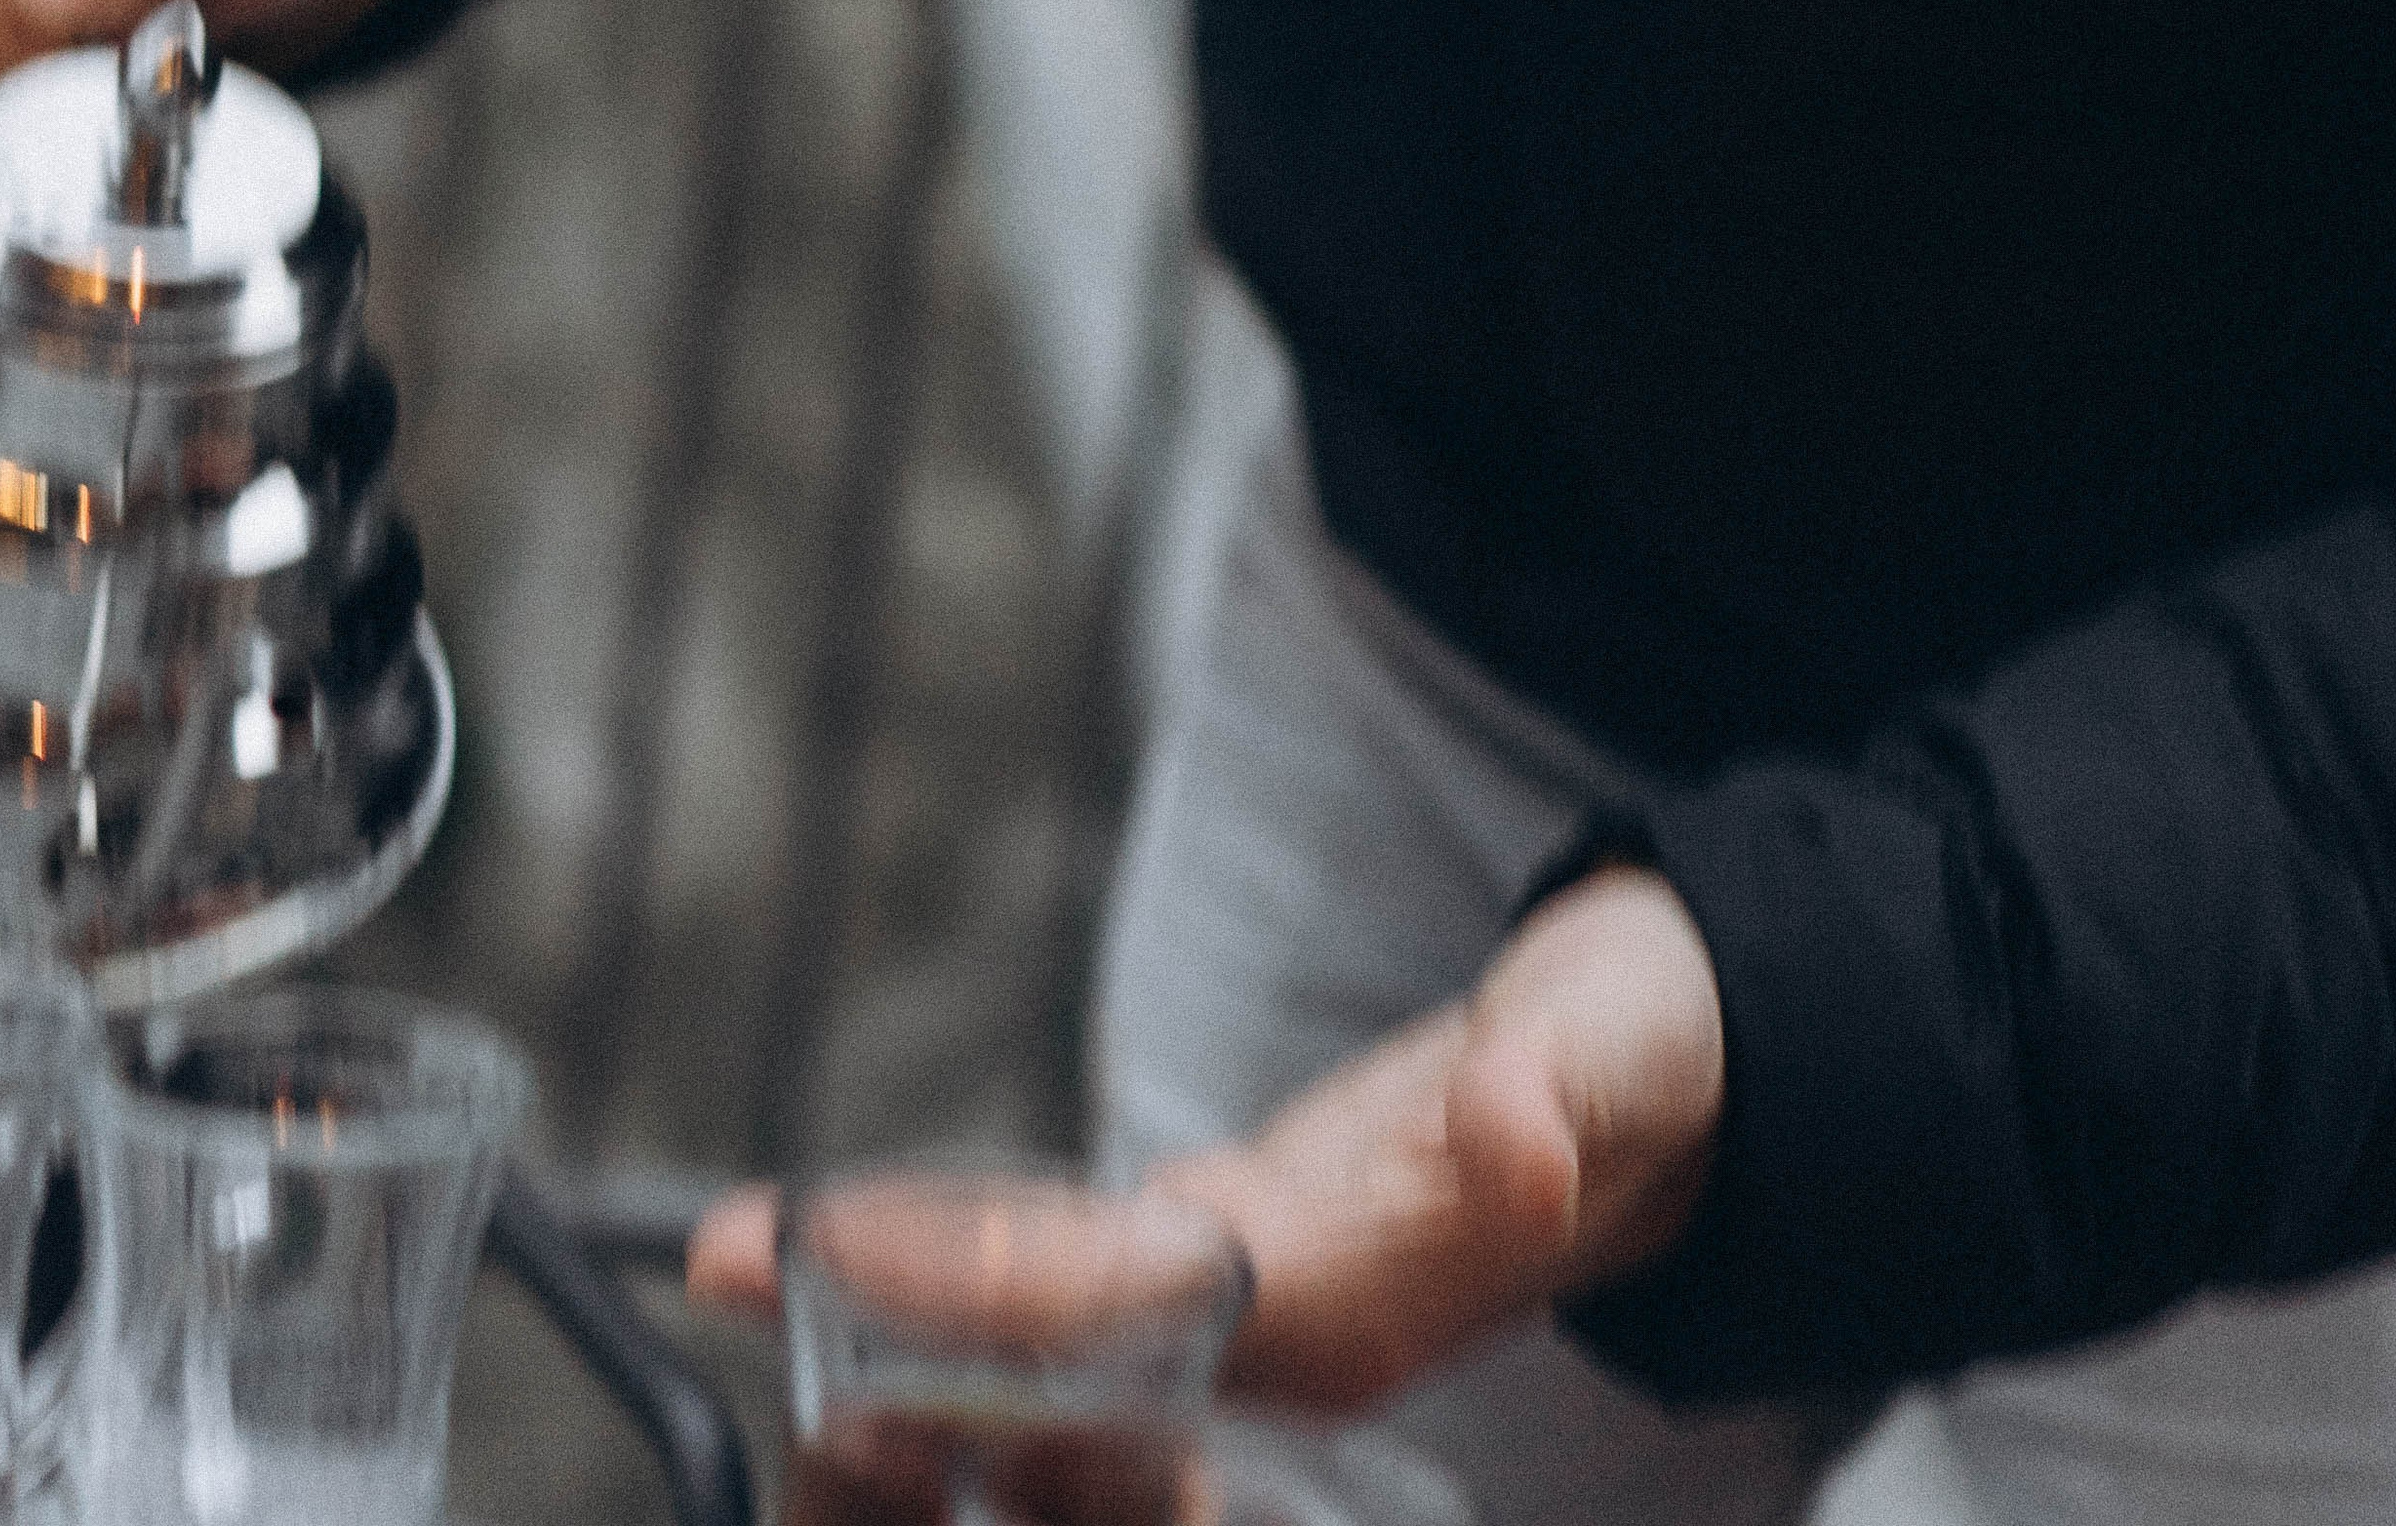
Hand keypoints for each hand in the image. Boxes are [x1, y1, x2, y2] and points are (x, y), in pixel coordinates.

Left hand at [687, 871, 1722, 1415]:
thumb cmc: (1644, 1057)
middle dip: (887, 1321)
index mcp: (1362, 1294)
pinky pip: (1069, 1290)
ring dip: (889, 1305)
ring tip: (727, 1250)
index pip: (1141, 1295)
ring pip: (1046, 1336)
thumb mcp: (1621, 1043)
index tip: (844, 1245)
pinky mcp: (1239, 1263)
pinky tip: (851, 1248)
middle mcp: (1296, 1332)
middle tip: (715, 1256)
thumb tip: (1512, 1123)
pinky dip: (950, 1269)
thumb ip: (1564, 1090)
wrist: (1680, 1094)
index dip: (990, 1283)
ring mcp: (1261, 1310)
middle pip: (1061, 1352)